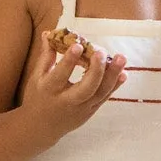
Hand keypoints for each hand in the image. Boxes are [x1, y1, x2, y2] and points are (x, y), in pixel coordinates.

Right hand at [20, 26, 126, 143]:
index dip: (69, 60)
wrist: (41, 128)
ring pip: (100, 93)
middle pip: (86, 88)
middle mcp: (67, 101)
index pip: (61, 74)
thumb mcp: (37, 77)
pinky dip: (115, 86)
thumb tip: (49, 33)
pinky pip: (104, 98)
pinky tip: (123, 73)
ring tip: (121, 58)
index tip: (78, 45)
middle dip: (96, 70)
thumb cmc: (38, 97)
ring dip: (112, 76)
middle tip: (101, 51)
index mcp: (50, 90)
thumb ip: (46, 56)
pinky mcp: (90, 111)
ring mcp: (81, 108)